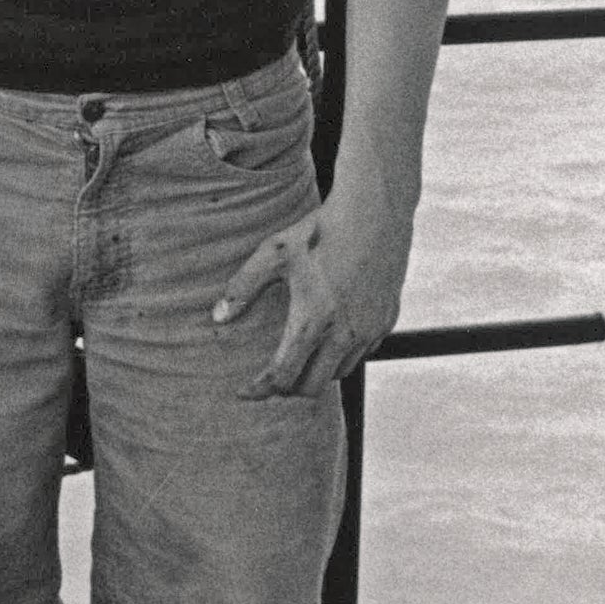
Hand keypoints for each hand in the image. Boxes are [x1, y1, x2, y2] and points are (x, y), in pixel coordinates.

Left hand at [213, 193, 411, 397]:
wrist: (373, 212)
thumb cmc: (318, 231)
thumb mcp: (272, 253)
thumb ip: (242, 287)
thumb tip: (218, 317)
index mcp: (312, 321)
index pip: (282, 376)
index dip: (260, 389)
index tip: (244, 391)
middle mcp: (343, 333)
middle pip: (311, 387)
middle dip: (287, 388)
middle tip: (271, 376)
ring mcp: (369, 329)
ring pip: (339, 373)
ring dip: (316, 373)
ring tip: (299, 357)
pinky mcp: (386, 321)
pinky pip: (361, 353)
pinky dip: (342, 355)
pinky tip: (329, 338)